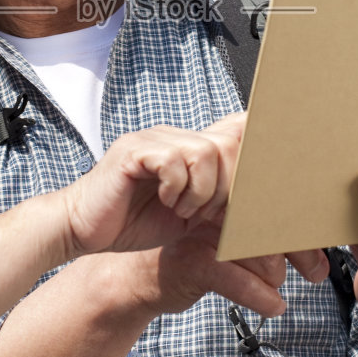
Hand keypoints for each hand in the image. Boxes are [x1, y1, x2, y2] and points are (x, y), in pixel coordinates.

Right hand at [60, 113, 243, 257]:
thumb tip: (257, 203)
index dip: (257, 138)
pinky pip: (173, 161)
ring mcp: (153, 139)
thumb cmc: (132, 222)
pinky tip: (164, 201)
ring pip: (206, 152)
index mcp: (189, 147)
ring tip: (182, 209)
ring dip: (202, 190)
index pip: (235, 127)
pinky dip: (176, 188)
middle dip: (229, 185)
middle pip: (229, 141)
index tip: (274, 161)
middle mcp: (174, 136)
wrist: (83, 229)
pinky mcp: (133, 151)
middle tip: (207, 212)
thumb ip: (218, 198)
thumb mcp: (188, 212)